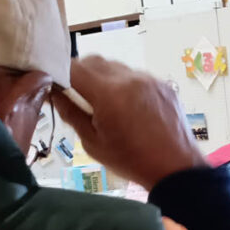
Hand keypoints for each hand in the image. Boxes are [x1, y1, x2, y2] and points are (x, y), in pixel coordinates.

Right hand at [52, 56, 204, 189]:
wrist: (176, 168)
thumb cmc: (131, 160)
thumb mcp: (92, 142)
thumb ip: (70, 113)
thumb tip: (53, 92)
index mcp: (109, 94)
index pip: (73, 67)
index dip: (60, 74)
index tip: (57, 86)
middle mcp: (130, 79)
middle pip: (93, 61)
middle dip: (80, 74)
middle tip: (78, 96)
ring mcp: (149, 79)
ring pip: (115, 66)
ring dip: (103, 78)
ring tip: (106, 103)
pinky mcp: (163, 84)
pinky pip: (136, 75)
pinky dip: (125, 84)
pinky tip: (128, 106)